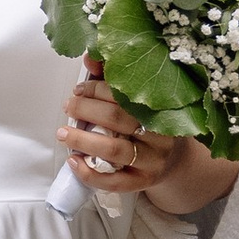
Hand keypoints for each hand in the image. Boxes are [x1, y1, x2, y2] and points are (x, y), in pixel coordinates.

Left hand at [59, 58, 236, 216]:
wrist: (176, 161)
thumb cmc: (149, 123)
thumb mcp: (136, 100)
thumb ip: (112, 78)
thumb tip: (89, 56)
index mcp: (160, 106)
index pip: (125, 94)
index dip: (97, 89)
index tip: (78, 89)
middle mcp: (160, 134)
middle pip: (118, 119)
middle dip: (86, 111)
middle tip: (68, 107)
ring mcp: (153, 160)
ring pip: (115, 150)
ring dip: (83, 140)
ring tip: (62, 133)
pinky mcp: (143, 183)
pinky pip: (115, 182)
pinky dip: (90, 173)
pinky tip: (73, 161)